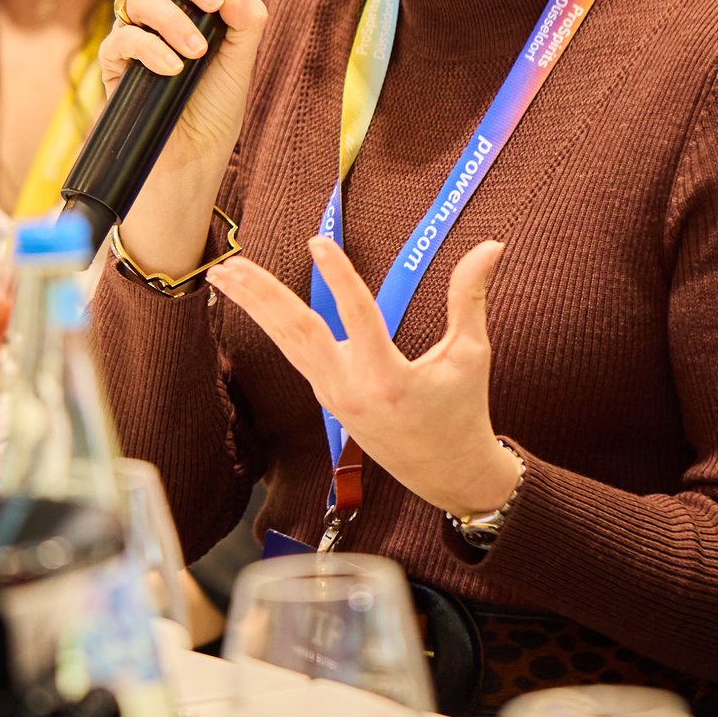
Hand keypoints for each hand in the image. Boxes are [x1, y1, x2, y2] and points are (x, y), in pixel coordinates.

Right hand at [99, 0, 269, 274]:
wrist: (192, 160)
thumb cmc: (214, 108)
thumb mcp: (241, 60)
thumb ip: (245, 20)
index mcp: (189, 0)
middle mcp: (159, 10)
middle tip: (211, 2)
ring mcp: (134, 35)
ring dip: (172, 18)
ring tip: (197, 52)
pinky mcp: (115, 65)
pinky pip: (122, 39)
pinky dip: (150, 48)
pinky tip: (173, 68)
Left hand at [207, 235, 520, 519]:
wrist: (448, 474)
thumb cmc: (463, 412)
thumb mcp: (471, 355)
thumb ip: (470, 297)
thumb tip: (492, 245)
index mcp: (388, 379)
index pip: (359, 318)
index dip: (339, 278)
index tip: (318, 242)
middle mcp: (350, 388)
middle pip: (297, 333)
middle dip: (262, 297)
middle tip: (230, 264)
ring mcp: (333, 394)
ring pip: (287, 343)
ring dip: (254, 307)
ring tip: (225, 274)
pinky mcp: (328, 396)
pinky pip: (295, 354)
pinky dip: (272, 325)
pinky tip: (253, 302)